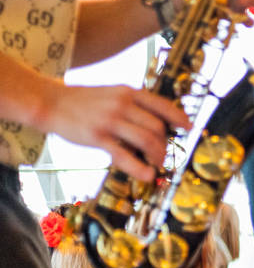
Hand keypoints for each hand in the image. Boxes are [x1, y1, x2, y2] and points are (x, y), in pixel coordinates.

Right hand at [39, 81, 190, 182]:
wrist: (51, 102)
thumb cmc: (85, 100)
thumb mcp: (113, 92)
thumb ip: (134, 103)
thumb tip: (157, 121)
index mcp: (129, 92)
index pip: (163, 105)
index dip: (179, 118)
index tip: (189, 127)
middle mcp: (123, 104)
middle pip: (157, 127)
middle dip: (165, 144)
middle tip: (164, 154)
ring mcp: (110, 121)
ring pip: (146, 140)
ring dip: (157, 155)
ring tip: (157, 163)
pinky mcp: (97, 137)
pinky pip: (124, 155)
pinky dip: (139, 167)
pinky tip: (147, 175)